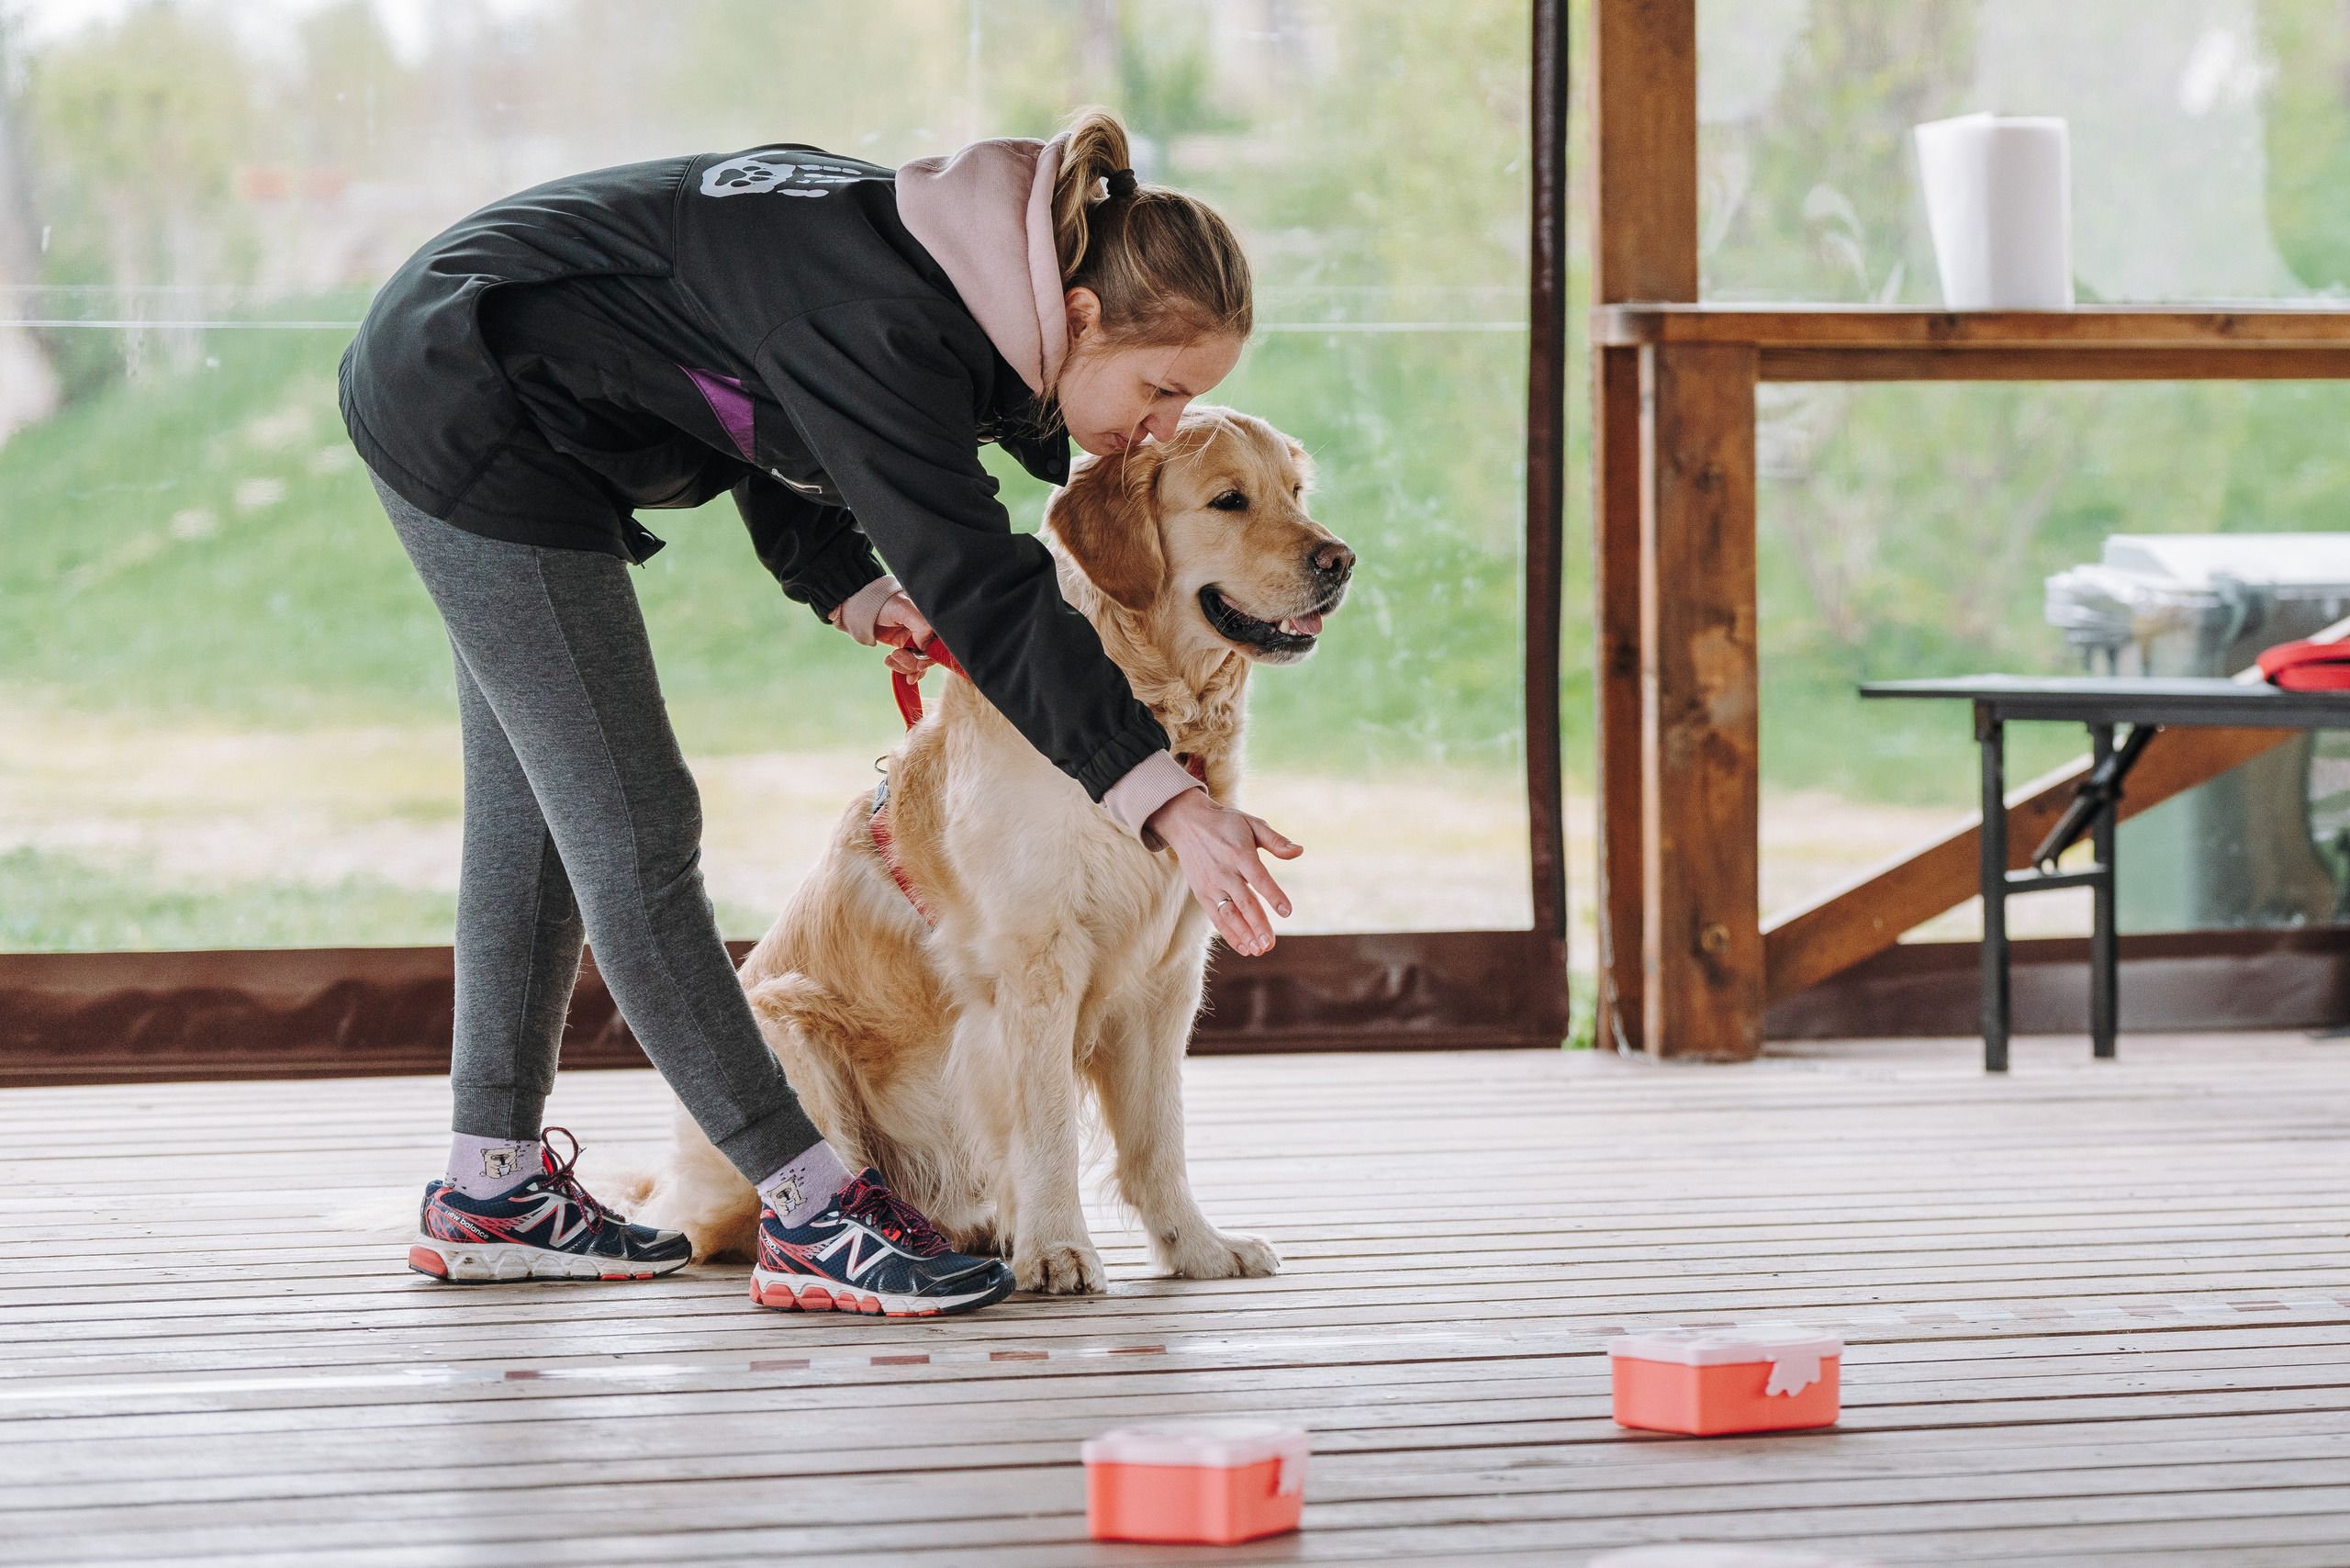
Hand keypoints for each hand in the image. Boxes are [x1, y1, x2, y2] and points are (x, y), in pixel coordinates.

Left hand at [873, 592, 935, 675]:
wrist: (859, 607)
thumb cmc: (882, 603)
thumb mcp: (904, 608)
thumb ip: (922, 625)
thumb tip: (927, 646)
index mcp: (929, 619)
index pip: (940, 644)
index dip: (931, 657)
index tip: (919, 663)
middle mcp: (925, 630)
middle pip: (930, 657)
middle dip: (914, 662)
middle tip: (897, 655)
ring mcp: (915, 640)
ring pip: (920, 663)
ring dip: (905, 666)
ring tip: (890, 658)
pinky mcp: (905, 648)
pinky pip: (912, 665)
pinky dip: (904, 670)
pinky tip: (892, 665)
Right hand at [1145, 788, 1302, 956]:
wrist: (1187, 823)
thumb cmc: (1226, 824)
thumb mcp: (1252, 824)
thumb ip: (1275, 841)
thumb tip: (1299, 851)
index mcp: (1240, 853)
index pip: (1259, 878)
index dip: (1273, 895)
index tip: (1287, 911)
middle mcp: (1224, 871)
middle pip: (1243, 902)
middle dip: (1257, 924)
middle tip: (1270, 943)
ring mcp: (1211, 885)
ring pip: (1228, 914)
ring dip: (1243, 934)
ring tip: (1259, 950)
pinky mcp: (1201, 893)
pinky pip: (1216, 917)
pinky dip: (1229, 934)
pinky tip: (1244, 948)